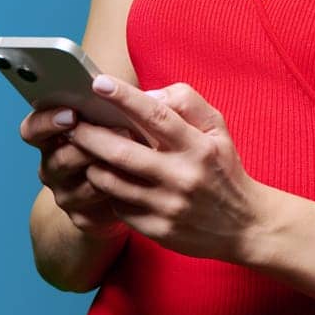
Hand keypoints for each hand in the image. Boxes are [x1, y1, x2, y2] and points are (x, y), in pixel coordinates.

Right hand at [19, 105, 132, 239]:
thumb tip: (149, 95)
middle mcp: (52, 166)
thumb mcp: (119, 116)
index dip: (47, 121)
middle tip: (120, 129)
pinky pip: (95, 209)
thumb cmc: (123, 140)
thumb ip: (123, 102)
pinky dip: (115, 194)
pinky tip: (135, 183)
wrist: (125, 188)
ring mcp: (65, 193)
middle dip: (88, 144)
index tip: (72, 113)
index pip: (32, 129)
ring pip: (79, 184)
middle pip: (58, 158)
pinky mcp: (82, 218)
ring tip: (134, 154)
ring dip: (106, 168)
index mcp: (51, 136)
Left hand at [67, 75, 270, 263]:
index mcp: (197, 146)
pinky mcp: (157, 231)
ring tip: (83, 151)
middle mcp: (181, 176)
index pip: (156, 116)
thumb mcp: (217, 128)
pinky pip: (118, 207)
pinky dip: (107, 191)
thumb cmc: (223, 168)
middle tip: (70, 123)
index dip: (124, 97)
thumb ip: (186, 102)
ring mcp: (167, 206)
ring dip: (91, 164)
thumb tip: (146, 96)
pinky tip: (106, 180)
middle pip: (122, 152)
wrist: (244, 225)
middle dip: (89, 135)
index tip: (97, 83)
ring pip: (112, 182)